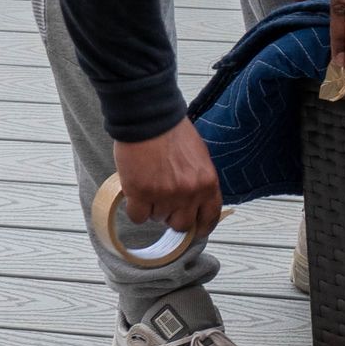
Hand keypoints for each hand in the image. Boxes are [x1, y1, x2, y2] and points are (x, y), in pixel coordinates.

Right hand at [114, 118, 221, 240]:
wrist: (150, 117)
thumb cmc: (173, 132)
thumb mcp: (199, 157)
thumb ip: (199, 181)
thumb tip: (194, 203)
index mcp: (208, 183)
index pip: (209, 218)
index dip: (200, 227)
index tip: (193, 228)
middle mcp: (190, 193)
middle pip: (181, 225)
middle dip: (171, 216)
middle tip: (163, 201)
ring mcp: (165, 195)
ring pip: (157, 219)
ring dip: (151, 208)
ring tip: (148, 184)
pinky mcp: (141, 194)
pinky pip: (138, 217)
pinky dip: (135, 208)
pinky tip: (135, 192)